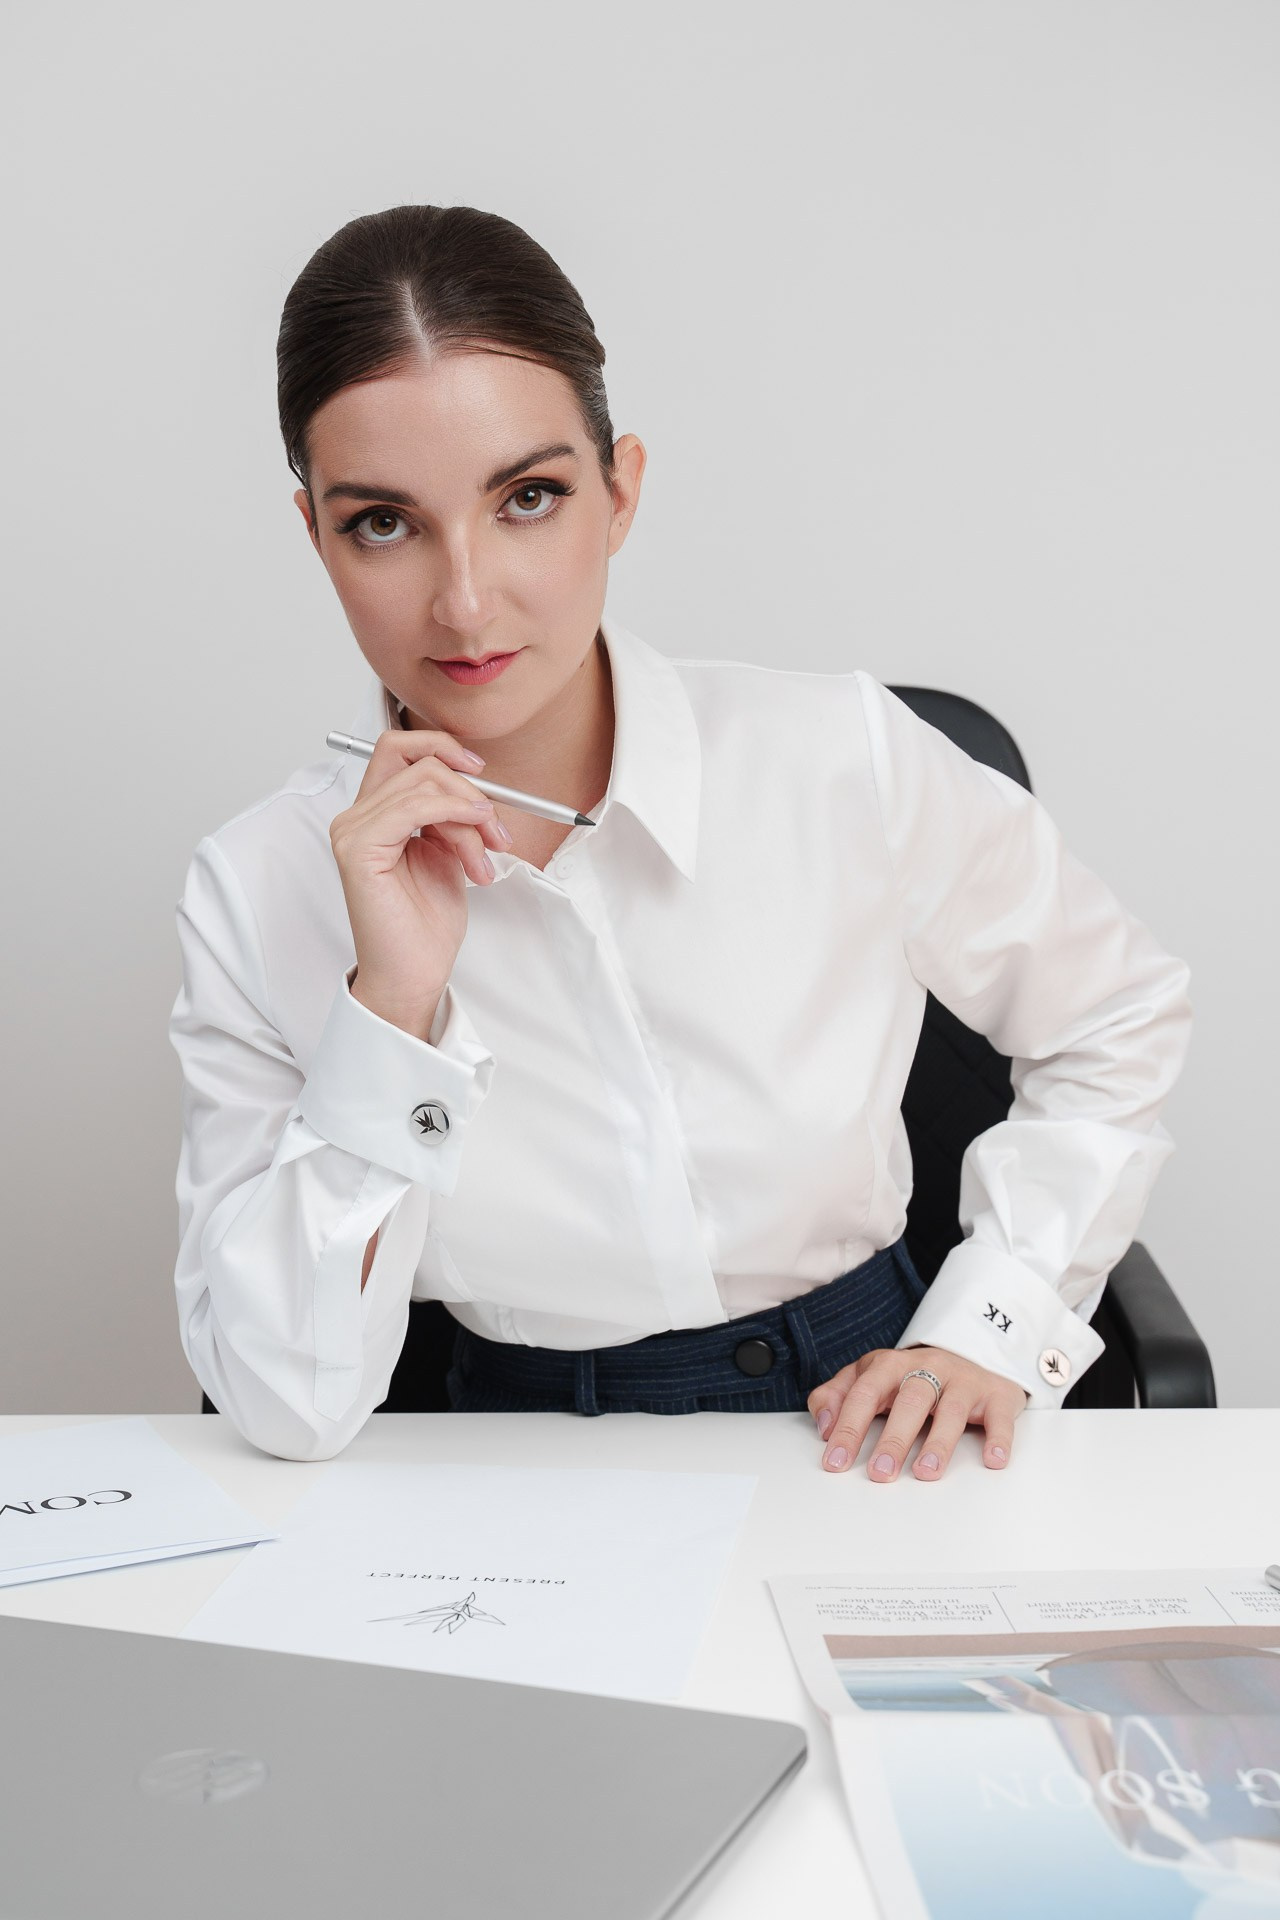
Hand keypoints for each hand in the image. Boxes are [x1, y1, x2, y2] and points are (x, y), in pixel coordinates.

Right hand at [329, 726, 511, 1033]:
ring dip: (470, 815)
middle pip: (416, 762)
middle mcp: (355, 816)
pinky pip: (414, 807)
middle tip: (496, 829)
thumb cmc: (426, 923)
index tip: (482, 773)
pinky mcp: (358, 849)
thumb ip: (452, 815)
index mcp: (374, 814)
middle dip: (470, 790)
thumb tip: (478, 788)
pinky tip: (474, 844)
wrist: (414, 972)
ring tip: (486, 857)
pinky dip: (454, 816)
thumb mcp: (448, 853)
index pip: (399, 748)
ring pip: (424, 784)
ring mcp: (352, 831)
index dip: (443, 748)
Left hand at [807, 1346, 1028, 1481]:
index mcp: (891, 1365)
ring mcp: (963, 1382)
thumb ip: (838, 1395)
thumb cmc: (913, 1375)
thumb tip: (822, 1426)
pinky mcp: (996, 1395)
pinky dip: (998, 1438)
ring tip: (925, 1472)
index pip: (865, 1393)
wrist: (972, 1352)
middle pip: (909, 1400)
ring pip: (951, 1410)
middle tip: (880, 1473)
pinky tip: (992, 1460)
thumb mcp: (871, 1377)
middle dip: (894, 1438)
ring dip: (938, 1443)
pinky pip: (999, 1416)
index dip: (848, 1427)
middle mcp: (928, 1368)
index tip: (835, 1461)